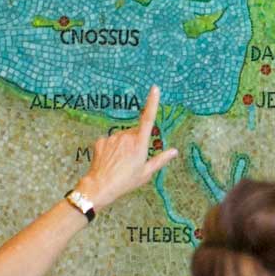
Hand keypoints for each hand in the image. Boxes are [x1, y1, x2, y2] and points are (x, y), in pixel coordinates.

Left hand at [75, 85, 179, 209]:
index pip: (148, 118)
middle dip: (135, 141)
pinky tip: (110, 161)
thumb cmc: (125, 182)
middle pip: (134, 132)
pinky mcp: (101, 141)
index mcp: (140, 143)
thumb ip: (160, 160)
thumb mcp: (146, 173)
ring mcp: (113, 138)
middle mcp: (126, 137)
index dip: (152, 102)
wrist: (100, 186)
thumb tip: (174, 151)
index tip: (154, 88)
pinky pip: (110, 141)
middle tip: (132, 161)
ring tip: (119, 163)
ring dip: (123, 146)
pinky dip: (111, 149)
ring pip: (122, 137)